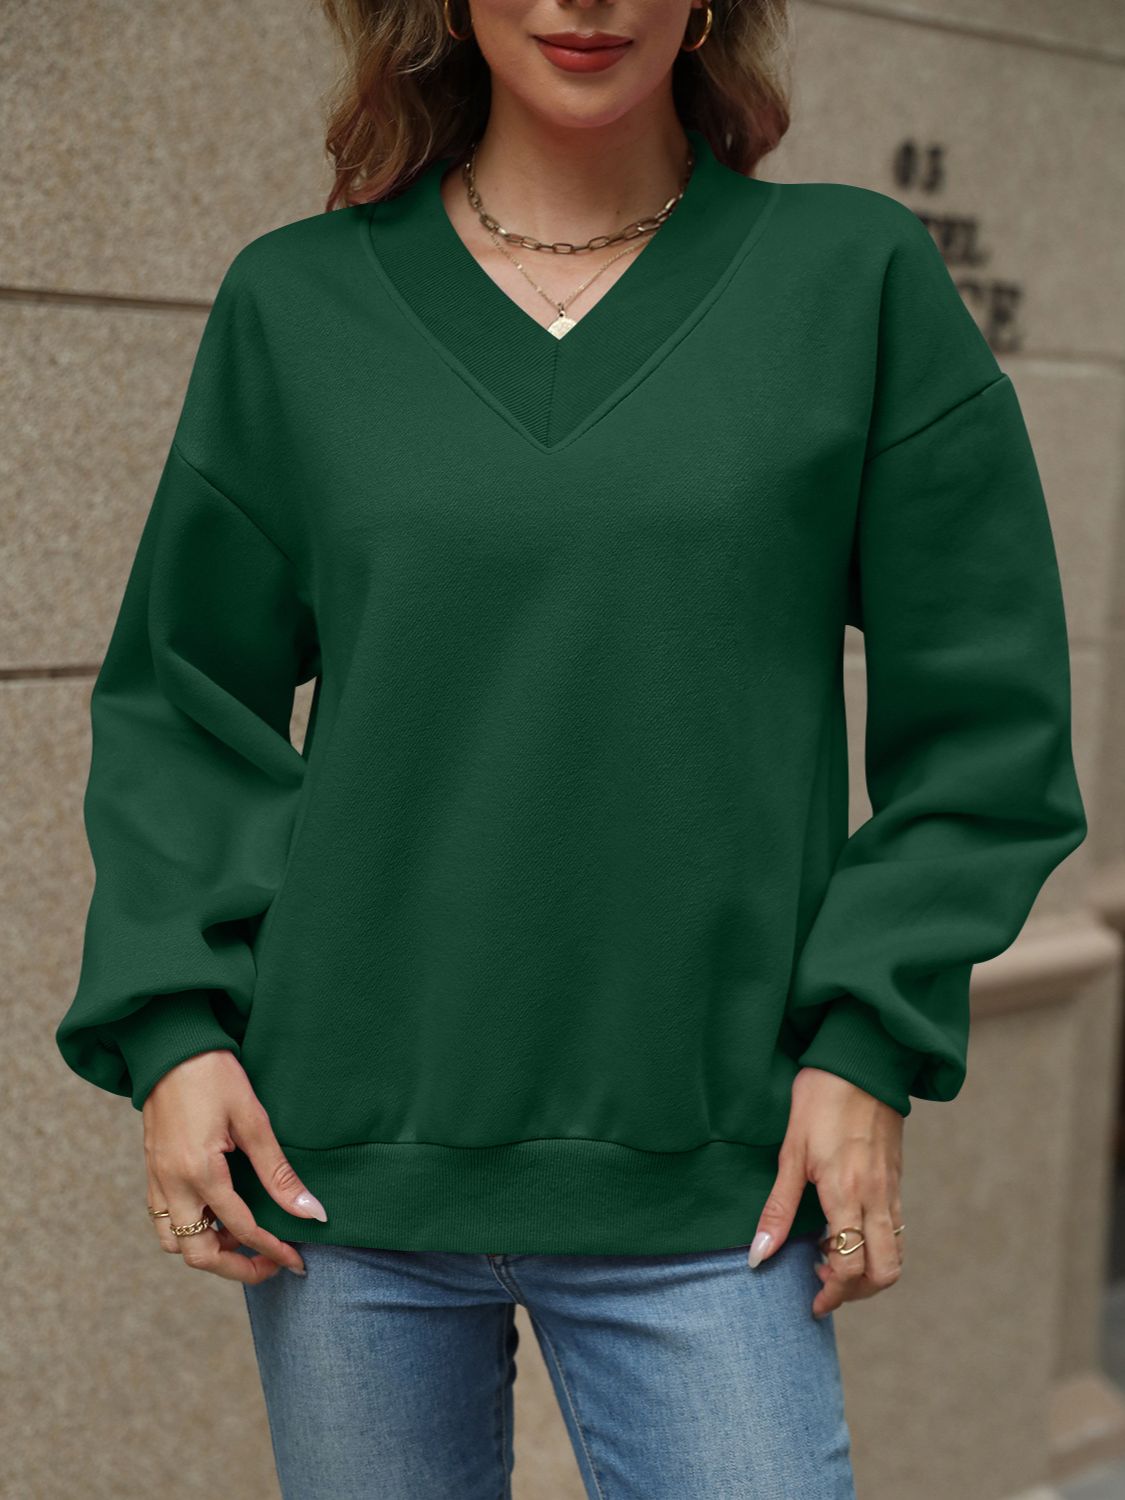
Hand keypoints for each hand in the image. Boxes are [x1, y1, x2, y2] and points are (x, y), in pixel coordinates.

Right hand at [141, 1049, 326, 1282]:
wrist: (170, 1044)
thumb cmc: (214, 1074)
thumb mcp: (253, 1119)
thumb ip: (279, 1172)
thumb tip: (311, 1211)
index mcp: (199, 1172)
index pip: (240, 1230)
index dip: (273, 1251)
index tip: (297, 1261)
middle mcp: (171, 1184)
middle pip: (197, 1254)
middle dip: (235, 1267)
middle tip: (271, 1262)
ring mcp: (157, 1179)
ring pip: (174, 1242)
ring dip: (208, 1250)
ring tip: (245, 1239)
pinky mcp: (152, 1170)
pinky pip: (164, 1219)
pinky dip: (191, 1230)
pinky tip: (219, 1216)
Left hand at [748, 1066, 904, 1317]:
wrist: (862, 1060)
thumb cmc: (819, 1100)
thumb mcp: (790, 1152)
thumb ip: (777, 1208)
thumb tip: (757, 1256)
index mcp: (847, 1194)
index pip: (850, 1266)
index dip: (832, 1293)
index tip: (811, 1302)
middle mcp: (877, 1198)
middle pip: (885, 1272)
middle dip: (857, 1292)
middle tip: (822, 1284)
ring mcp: (892, 1189)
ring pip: (896, 1253)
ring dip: (868, 1269)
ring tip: (830, 1255)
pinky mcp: (897, 1179)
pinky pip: (897, 1228)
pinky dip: (876, 1244)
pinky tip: (845, 1227)